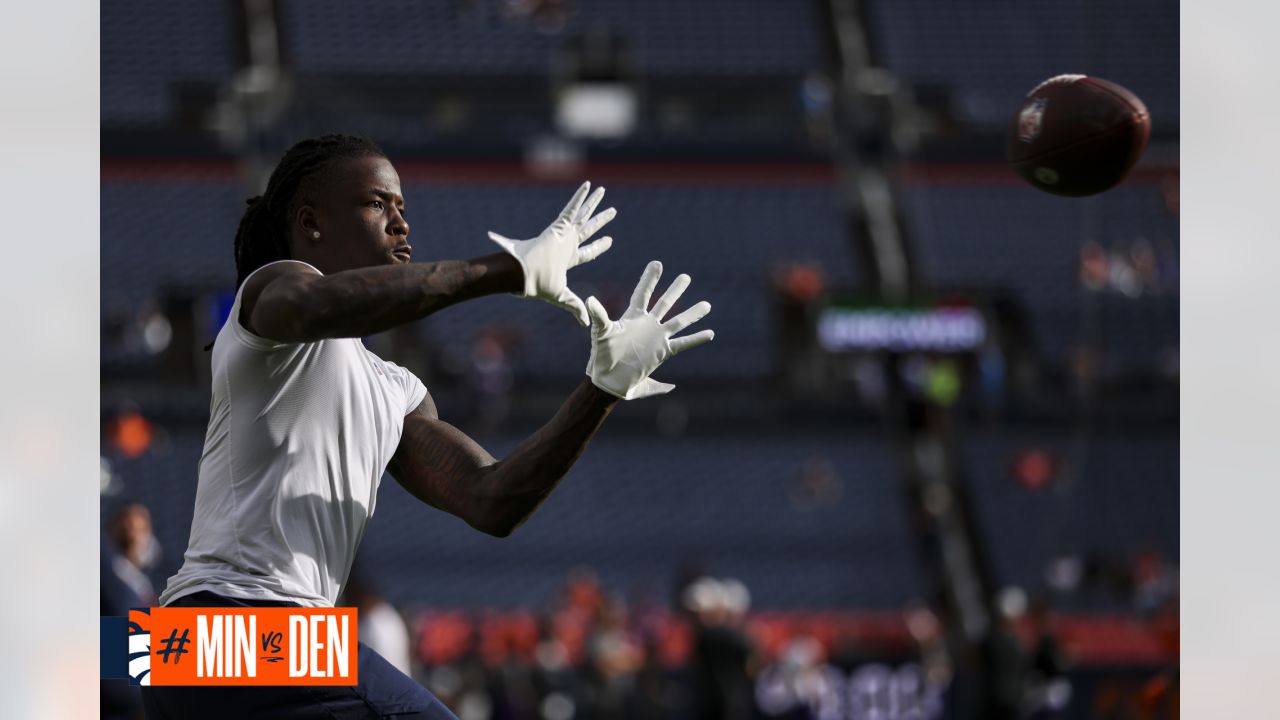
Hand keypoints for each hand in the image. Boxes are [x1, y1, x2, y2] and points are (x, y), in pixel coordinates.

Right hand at [488, 181, 615, 325]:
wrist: (523, 276)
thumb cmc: (538, 286)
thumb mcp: (562, 298)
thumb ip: (574, 307)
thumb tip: (586, 324)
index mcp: (567, 258)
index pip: (587, 251)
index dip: (599, 246)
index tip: (610, 240)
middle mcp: (566, 243)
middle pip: (588, 229)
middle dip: (599, 220)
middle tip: (612, 211)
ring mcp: (562, 234)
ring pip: (582, 215)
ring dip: (593, 203)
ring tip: (603, 191)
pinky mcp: (558, 227)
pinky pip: (571, 209)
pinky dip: (579, 197)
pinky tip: (588, 186)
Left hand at [585, 261, 714, 399]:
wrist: (608, 380)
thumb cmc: (601, 356)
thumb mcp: (600, 333)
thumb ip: (599, 316)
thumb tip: (590, 300)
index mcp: (632, 317)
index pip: (643, 294)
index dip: (650, 279)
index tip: (657, 263)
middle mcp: (647, 325)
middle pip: (664, 303)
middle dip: (675, 290)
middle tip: (686, 277)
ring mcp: (656, 338)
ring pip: (678, 322)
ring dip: (692, 314)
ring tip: (706, 305)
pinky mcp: (662, 353)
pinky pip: (683, 344)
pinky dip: (696, 339)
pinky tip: (709, 333)